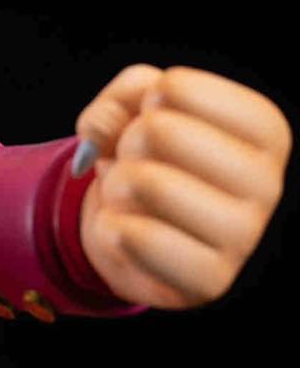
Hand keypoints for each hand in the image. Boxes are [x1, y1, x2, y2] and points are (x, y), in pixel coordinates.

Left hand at [75, 64, 289, 308]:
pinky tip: (132, 233)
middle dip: (127, 142)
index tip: (156, 121)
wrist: (138, 230)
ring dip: (115, 184)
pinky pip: (127, 235)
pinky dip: (109, 227)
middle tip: (140, 162)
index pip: (176, 87)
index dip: (144, 101)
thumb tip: (100, 129)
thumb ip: (122, 93)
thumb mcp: (135, 105)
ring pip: (142, 182)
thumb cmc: (148, 155)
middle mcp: (268, 183)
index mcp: (266, 133)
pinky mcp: (211, 280)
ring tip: (134, 197)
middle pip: (157, 130)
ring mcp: (245, 237)